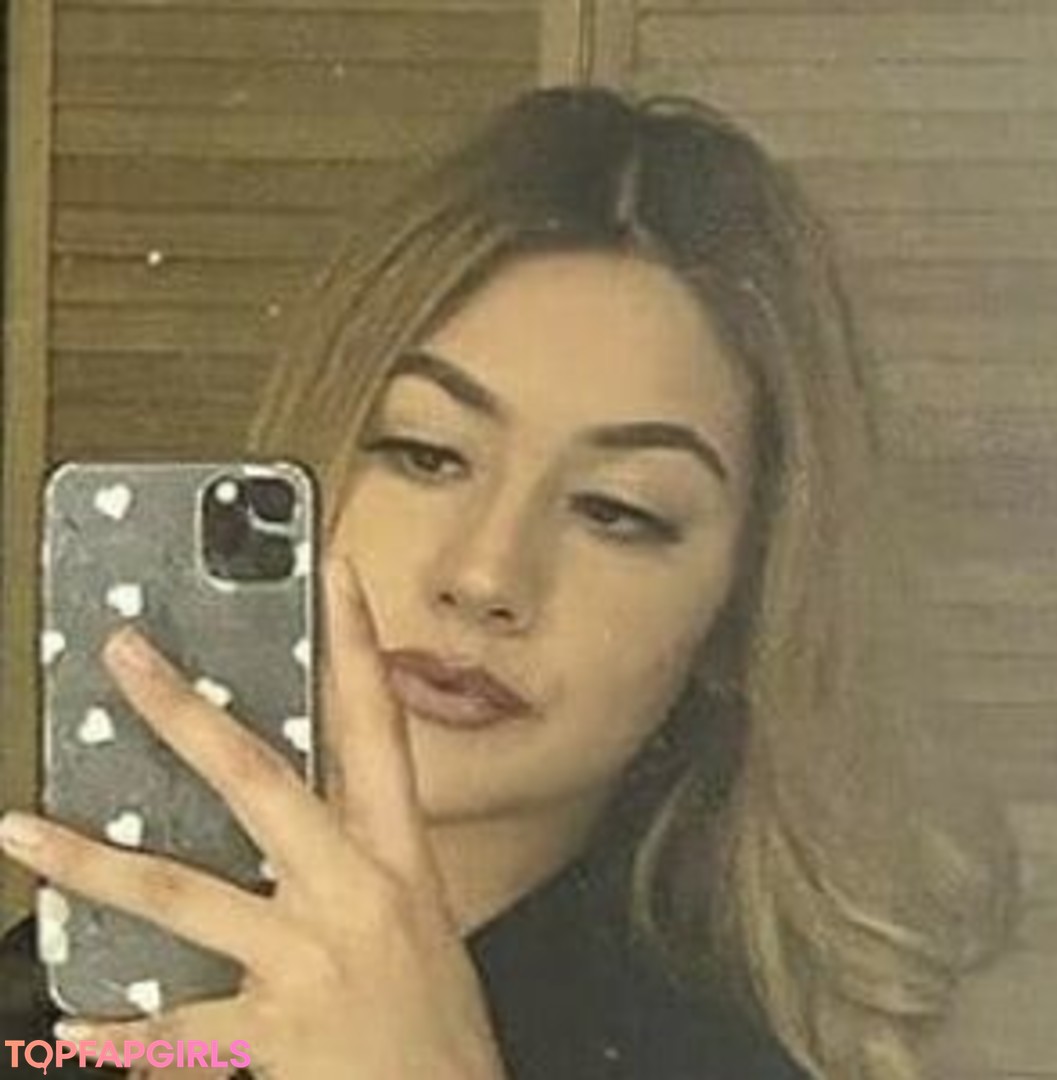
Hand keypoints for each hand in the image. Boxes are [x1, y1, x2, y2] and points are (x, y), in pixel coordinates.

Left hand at [0, 559, 506, 1079]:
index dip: (359, 645)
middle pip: (258, 778)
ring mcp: (309, 958)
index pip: (377, 725)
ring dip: (92, 862)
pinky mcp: (274, 1034)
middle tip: (127, 657)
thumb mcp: (416, 920)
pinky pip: (174, 1029)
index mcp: (398, 856)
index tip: (336, 576)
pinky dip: (118, 1030)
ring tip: (24, 829)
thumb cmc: (439, 1023)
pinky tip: (72, 1022)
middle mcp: (352, 890)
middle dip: (186, 712)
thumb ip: (355, 867)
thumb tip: (281, 832)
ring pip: (182, 892)